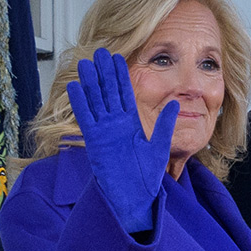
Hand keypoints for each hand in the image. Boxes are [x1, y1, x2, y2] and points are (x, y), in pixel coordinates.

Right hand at [66, 48, 176, 232]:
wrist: (133, 198)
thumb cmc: (145, 178)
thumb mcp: (159, 147)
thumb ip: (164, 125)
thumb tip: (175, 104)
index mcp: (131, 124)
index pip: (124, 93)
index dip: (120, 75)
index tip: (117, 57)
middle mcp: (116, 125)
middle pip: (107, 92)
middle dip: (103, 72)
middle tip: (99, 51)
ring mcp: (103, 131)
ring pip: (95, 101)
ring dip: (90, 82)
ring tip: (85, 63)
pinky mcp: (94, 141)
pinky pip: (86, 118)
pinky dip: (80, 103)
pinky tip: (76, 87)